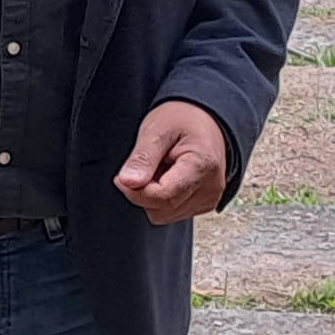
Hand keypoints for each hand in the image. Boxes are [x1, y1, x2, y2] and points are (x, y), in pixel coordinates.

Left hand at [116, 101, 231, 225]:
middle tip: (147, 165)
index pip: (162, 196)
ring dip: (153, 194)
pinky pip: (172, 212)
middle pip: (162, 210)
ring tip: (161, 168)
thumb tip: (127, 182)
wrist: (206, 119)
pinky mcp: (204, 204)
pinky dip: (163, 197)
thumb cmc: (184, 119)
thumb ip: (142, 158)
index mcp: (202, 165)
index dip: (135, 190)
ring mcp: (209, 198)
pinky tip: (168, 176)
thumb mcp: (157, 129)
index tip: (123, 176)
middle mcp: (211, 188)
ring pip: (164, 214)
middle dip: (144, 191)